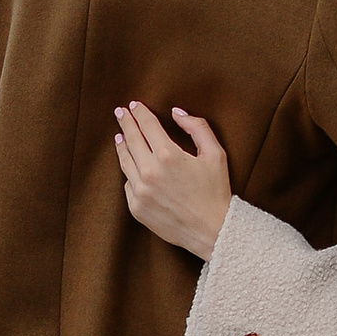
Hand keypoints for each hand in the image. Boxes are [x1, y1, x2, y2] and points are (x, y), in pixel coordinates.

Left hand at [114, 101, 233, 260]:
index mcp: (168, 155)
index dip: (139, 112)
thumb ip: (198, 128)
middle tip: (119, 113)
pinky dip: (130, 173)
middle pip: (131, 139)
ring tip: (120, 137)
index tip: (134, 105)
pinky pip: (128, 184)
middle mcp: (150, 172)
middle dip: (125, 123)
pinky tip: (132, 167)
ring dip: (122, 146)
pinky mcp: (137, 208)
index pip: (147, 125)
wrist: (213, 230)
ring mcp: (140, 191)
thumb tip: (176, 113)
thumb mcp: (215, 154)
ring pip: (125, 161)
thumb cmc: (216, 192)